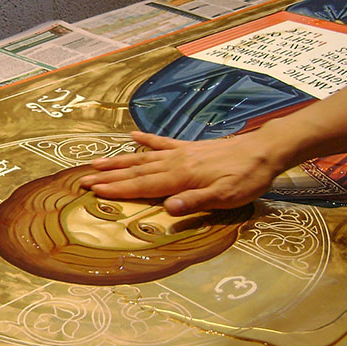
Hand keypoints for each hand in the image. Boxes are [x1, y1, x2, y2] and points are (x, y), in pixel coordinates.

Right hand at [80, 129, 289, 214]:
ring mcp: (182, 153)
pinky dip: (146, 140)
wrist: (264, 150)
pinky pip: (163, 143)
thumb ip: (195, 202)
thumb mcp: (226, 197)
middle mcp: (176, 162)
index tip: (93, 190)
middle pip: (136, 170)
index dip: (117, 188)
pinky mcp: (191, 147)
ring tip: (96, 162)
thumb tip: (167, 208)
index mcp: (181, 177)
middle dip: (109, 176)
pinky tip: (133, 137)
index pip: (142, 185)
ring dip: (119, 161)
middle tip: (82, 179)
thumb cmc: (246, 178)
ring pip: (143, 157)